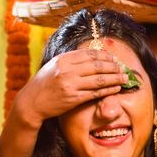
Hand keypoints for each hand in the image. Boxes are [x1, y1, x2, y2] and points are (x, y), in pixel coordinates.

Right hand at [10, 49, 127, 128]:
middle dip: (113, 66)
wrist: (31, 102)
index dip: (104, 55)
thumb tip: (90, 55)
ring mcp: (71, 85)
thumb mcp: (54, 65)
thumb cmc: (43, 83)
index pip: (89, 54)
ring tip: (124, 78)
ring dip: (115, 78)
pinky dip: (108, 90)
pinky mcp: (73, 98)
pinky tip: (116, 88)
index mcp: (63, 59)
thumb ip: (70, 60)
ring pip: (99, 79)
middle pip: (97, 66)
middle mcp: (67, 70)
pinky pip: (95, 93)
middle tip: (123, 68)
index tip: (113, 58)